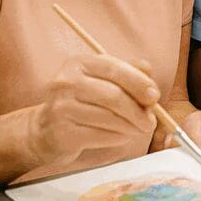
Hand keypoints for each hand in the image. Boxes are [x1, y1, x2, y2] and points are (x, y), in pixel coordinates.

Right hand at [28, 54, 159, 165]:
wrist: (45, 131)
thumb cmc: (83, 102)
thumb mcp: (103, 80)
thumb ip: (129, 72)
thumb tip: (150, 76)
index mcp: (78, 63)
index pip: (115, 68)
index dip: (139, 82)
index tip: (155, 96)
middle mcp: (65, 82)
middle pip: (114, 96)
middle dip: (139, 110)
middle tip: (151, 121)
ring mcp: (60, 108)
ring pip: (109, 118)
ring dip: (132, 126)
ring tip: (140, 129)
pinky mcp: (61, 133)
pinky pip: (101, 135)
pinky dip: (118, 137)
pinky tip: (123, 136)